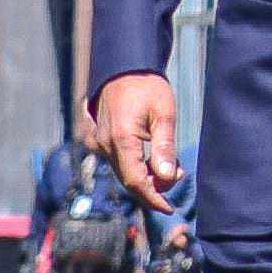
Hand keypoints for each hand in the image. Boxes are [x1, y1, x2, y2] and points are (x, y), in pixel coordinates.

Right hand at [88, 72, 179, 210]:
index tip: (169, 208)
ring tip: (167, 164)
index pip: (136, 182)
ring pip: (121, 169)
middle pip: (128, 179)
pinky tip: (147, 157)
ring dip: (143, 174)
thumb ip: (165, 148)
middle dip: (152, 186)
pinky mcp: (95, 136)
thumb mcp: (164, 114)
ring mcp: (97, 140)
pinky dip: (131, 163)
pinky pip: (113, 158)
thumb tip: (169, 178)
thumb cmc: (147, 86)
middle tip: (176, 177)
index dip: (153, 198)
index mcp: (121, 140)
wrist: (124, 64)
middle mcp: (104, 144)